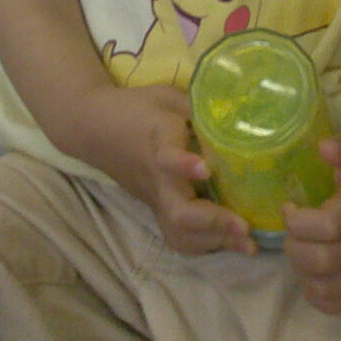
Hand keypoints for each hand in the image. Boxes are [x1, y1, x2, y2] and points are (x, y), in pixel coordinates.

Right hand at [76, 83, 255, 256]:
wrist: (93, 127)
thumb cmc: (137, 108)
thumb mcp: (170, 96)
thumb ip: (203, 108)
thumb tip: (244, 116)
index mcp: (159, 143)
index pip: (167, 157)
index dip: (184, 164)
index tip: (205, 169)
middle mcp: (157, 180)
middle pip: (178, 214)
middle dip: (215, 224)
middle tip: (246, 229)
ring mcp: (155, 199)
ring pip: (178, 234)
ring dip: (214, 242)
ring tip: (247, 244)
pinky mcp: (156, 209)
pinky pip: (178, 236)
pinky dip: (205, 244)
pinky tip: (230, 240)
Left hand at [281, 129, 340, 313]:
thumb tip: (324, 148)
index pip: (329, 227)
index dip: (298, 222)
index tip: (289, 207)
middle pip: (325, 261)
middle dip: (295, 248)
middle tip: (291, 232)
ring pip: (328, 288)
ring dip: (302, 273)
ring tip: (300, 251)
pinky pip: (339, 303)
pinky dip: (317, 294)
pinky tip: (310, 272)